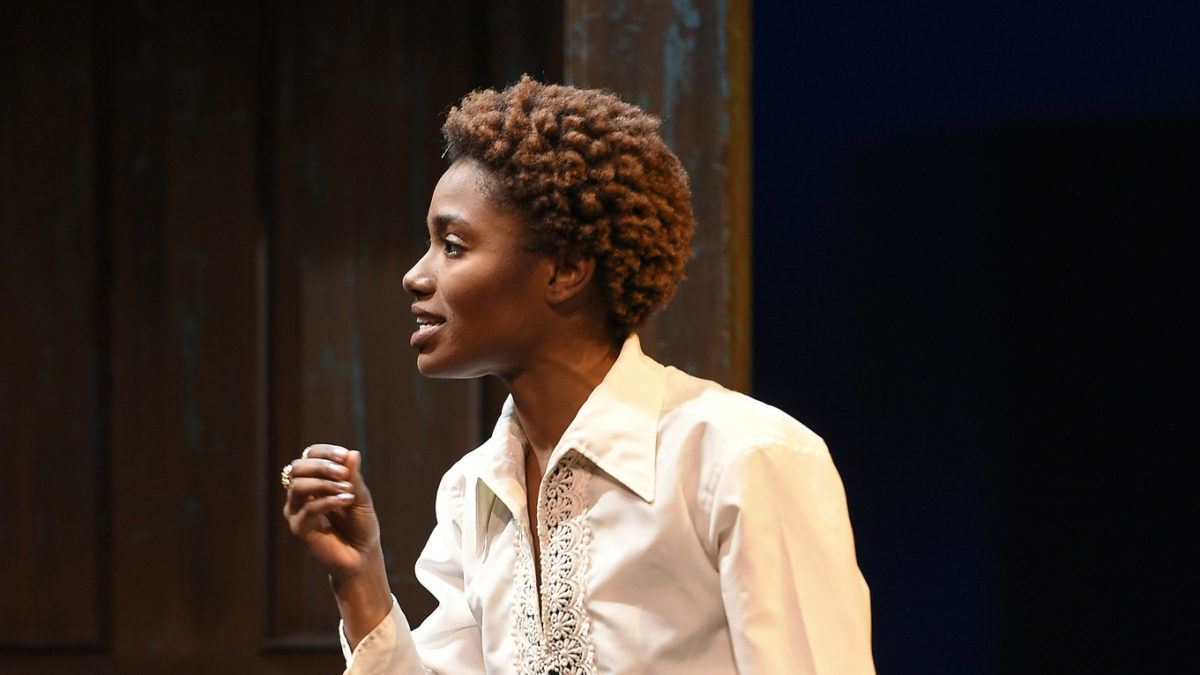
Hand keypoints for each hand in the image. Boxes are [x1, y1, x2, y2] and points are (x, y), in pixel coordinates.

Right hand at [282, 444, 379, 579]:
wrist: (362, 556)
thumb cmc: (360, 525)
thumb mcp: (361, 497)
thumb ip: (353, 477)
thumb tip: (352, 453)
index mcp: (315, 481)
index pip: (309, 455)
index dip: (325, 452)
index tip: (345, 456)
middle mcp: (301, 494)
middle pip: (298, 467)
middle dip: (322, 466)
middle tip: (344, 473)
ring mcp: (297, 511)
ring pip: (298, 486)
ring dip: (324, 482)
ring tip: (347, 489)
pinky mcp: (299, 528)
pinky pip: (308, 509)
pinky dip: (328, 501)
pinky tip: (347, 500)